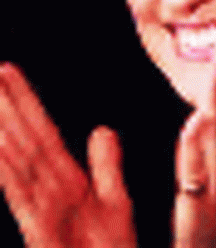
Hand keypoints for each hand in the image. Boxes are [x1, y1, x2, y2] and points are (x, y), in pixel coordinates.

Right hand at [0, 62, 136, 247]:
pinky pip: (24, 196)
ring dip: (6, 129)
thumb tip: (101, 129)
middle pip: (28, 139)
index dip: (27, 103)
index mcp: (68, 181)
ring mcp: (45, 211)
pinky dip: (9, 171)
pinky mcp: (43, 232)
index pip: (44, 133)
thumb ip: (107, 166)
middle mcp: (51, 191)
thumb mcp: (115, 203)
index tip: (10, 73)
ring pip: (22, 161)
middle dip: (10, 105)